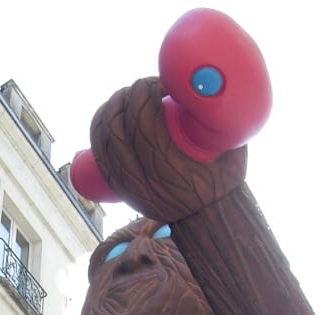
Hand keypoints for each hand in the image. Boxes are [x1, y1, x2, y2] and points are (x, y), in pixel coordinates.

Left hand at [85, 77, 247, 222]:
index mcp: (170, 168)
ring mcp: (129, 186)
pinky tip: (107, 117)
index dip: (146, 91)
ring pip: (103, 141)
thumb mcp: (232, 149)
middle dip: (126, 97)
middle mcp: (144, 179)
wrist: (208, 221)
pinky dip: (98, 132)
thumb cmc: (224, 181)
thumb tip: (213, 76)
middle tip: (142, 87)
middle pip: (117, 127)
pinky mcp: (121, 190)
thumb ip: (223, 114)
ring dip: (109, 111)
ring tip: (125, 98)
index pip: (143, 120)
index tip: (160, 82)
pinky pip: (98, 157)